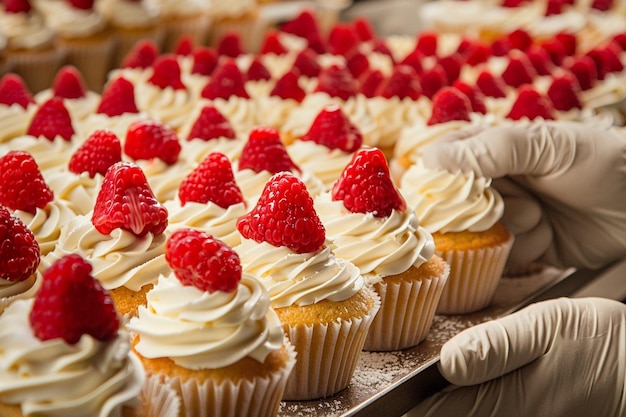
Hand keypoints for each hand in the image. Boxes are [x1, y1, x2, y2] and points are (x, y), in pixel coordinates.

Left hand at [409, 297, 625, 416]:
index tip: (379, 406)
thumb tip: (449, 364)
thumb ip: (495, 347)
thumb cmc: (599, 346)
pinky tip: (462, 391)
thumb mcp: (545, 330)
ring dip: (441, 406)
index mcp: (500, 399)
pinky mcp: (532, 413)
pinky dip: (467, 404)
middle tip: (388, 403)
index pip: (432, 414)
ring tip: (416, 399)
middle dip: (420, 409)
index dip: (404, 409)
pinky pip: (488, 412)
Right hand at [421, 120, 625, 270]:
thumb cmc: (599, 162)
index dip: (435, 180)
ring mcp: (506, 214)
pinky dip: (525, 248)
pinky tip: (549, 235)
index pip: (442, 162)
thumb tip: (431, 160)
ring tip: (543, 215)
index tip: (439, 195)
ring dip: (511, 229)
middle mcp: (493, 182)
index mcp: (492, 148)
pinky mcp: (521, 244)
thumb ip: (490, 150)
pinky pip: (501, 255)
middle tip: (519, 201)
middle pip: (454, 206)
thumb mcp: (546, 146)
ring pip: (478, 234)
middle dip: (484, 210)